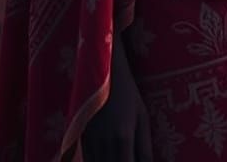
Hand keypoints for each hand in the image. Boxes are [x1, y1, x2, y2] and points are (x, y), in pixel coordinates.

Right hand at [81, 34, 153, 161]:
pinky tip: (107, 155)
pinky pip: (88, 159)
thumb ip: (145, 148)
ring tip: (119, 156)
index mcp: (123, 139)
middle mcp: (104, 144)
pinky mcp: (81, 138)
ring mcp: (90, 141)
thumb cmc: (128, 94)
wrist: (104, 73)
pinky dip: (96, 161)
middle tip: (128, 157)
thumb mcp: (142, 118)